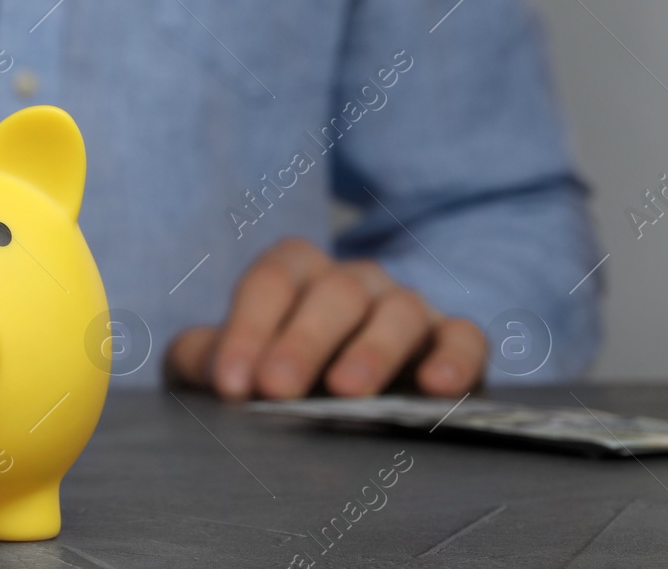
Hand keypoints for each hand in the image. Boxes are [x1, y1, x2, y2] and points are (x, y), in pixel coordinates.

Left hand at [166, 237, 485, 399]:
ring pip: (399, 312)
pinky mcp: (452, 342)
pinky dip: (455, 359)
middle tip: (276, 389)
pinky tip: (436, 387)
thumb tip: (213, 372)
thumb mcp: (225, 363)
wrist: (331, 396)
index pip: (270, 282)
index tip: (231, 383)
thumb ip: (204, 359)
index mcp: (294, 271)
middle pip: (333, 294)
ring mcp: (406, 307)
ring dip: (372, 351)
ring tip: (346, 391)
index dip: (247, 329)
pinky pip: (464, 339)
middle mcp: (352, 281)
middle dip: (302, 342)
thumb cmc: (270, 371)